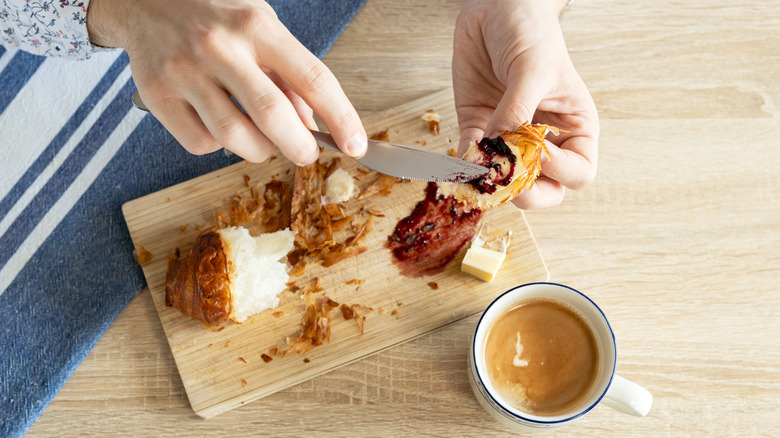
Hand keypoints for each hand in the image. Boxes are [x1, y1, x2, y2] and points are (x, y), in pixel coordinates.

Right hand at [87, 0, 366, 164]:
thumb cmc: (215, 14)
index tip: (356, 145)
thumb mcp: (261, 26)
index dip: (341, 117)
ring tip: (262, 138)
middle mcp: (219, 46)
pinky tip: (219, 124)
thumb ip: (288, 74)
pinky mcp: (156, 95)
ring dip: (259, 150)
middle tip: (306, 154)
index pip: (312, 78)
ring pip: (234, 137)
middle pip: (272, 116)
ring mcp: (184, 71)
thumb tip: (311, 126)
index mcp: (256, 25)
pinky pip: (201, 143)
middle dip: (299, 147)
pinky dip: (219, 145)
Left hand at [453, 0, 597, 208]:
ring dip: (490, 181)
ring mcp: (509, 137)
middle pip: (544, 189)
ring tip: (479, 170)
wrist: (497, 8)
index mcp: (574, 128)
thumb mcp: (533, 68)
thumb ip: (518, 109)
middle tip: (507, 179)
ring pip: (505, 179)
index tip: (539, 153)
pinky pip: (472, 158)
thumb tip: (501, 147)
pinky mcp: (478, 127)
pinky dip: (466, 163)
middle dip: (525, 192)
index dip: (560, 172)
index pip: (578, 172)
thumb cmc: (531, 32)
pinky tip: (462, 158)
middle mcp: (544, 139)